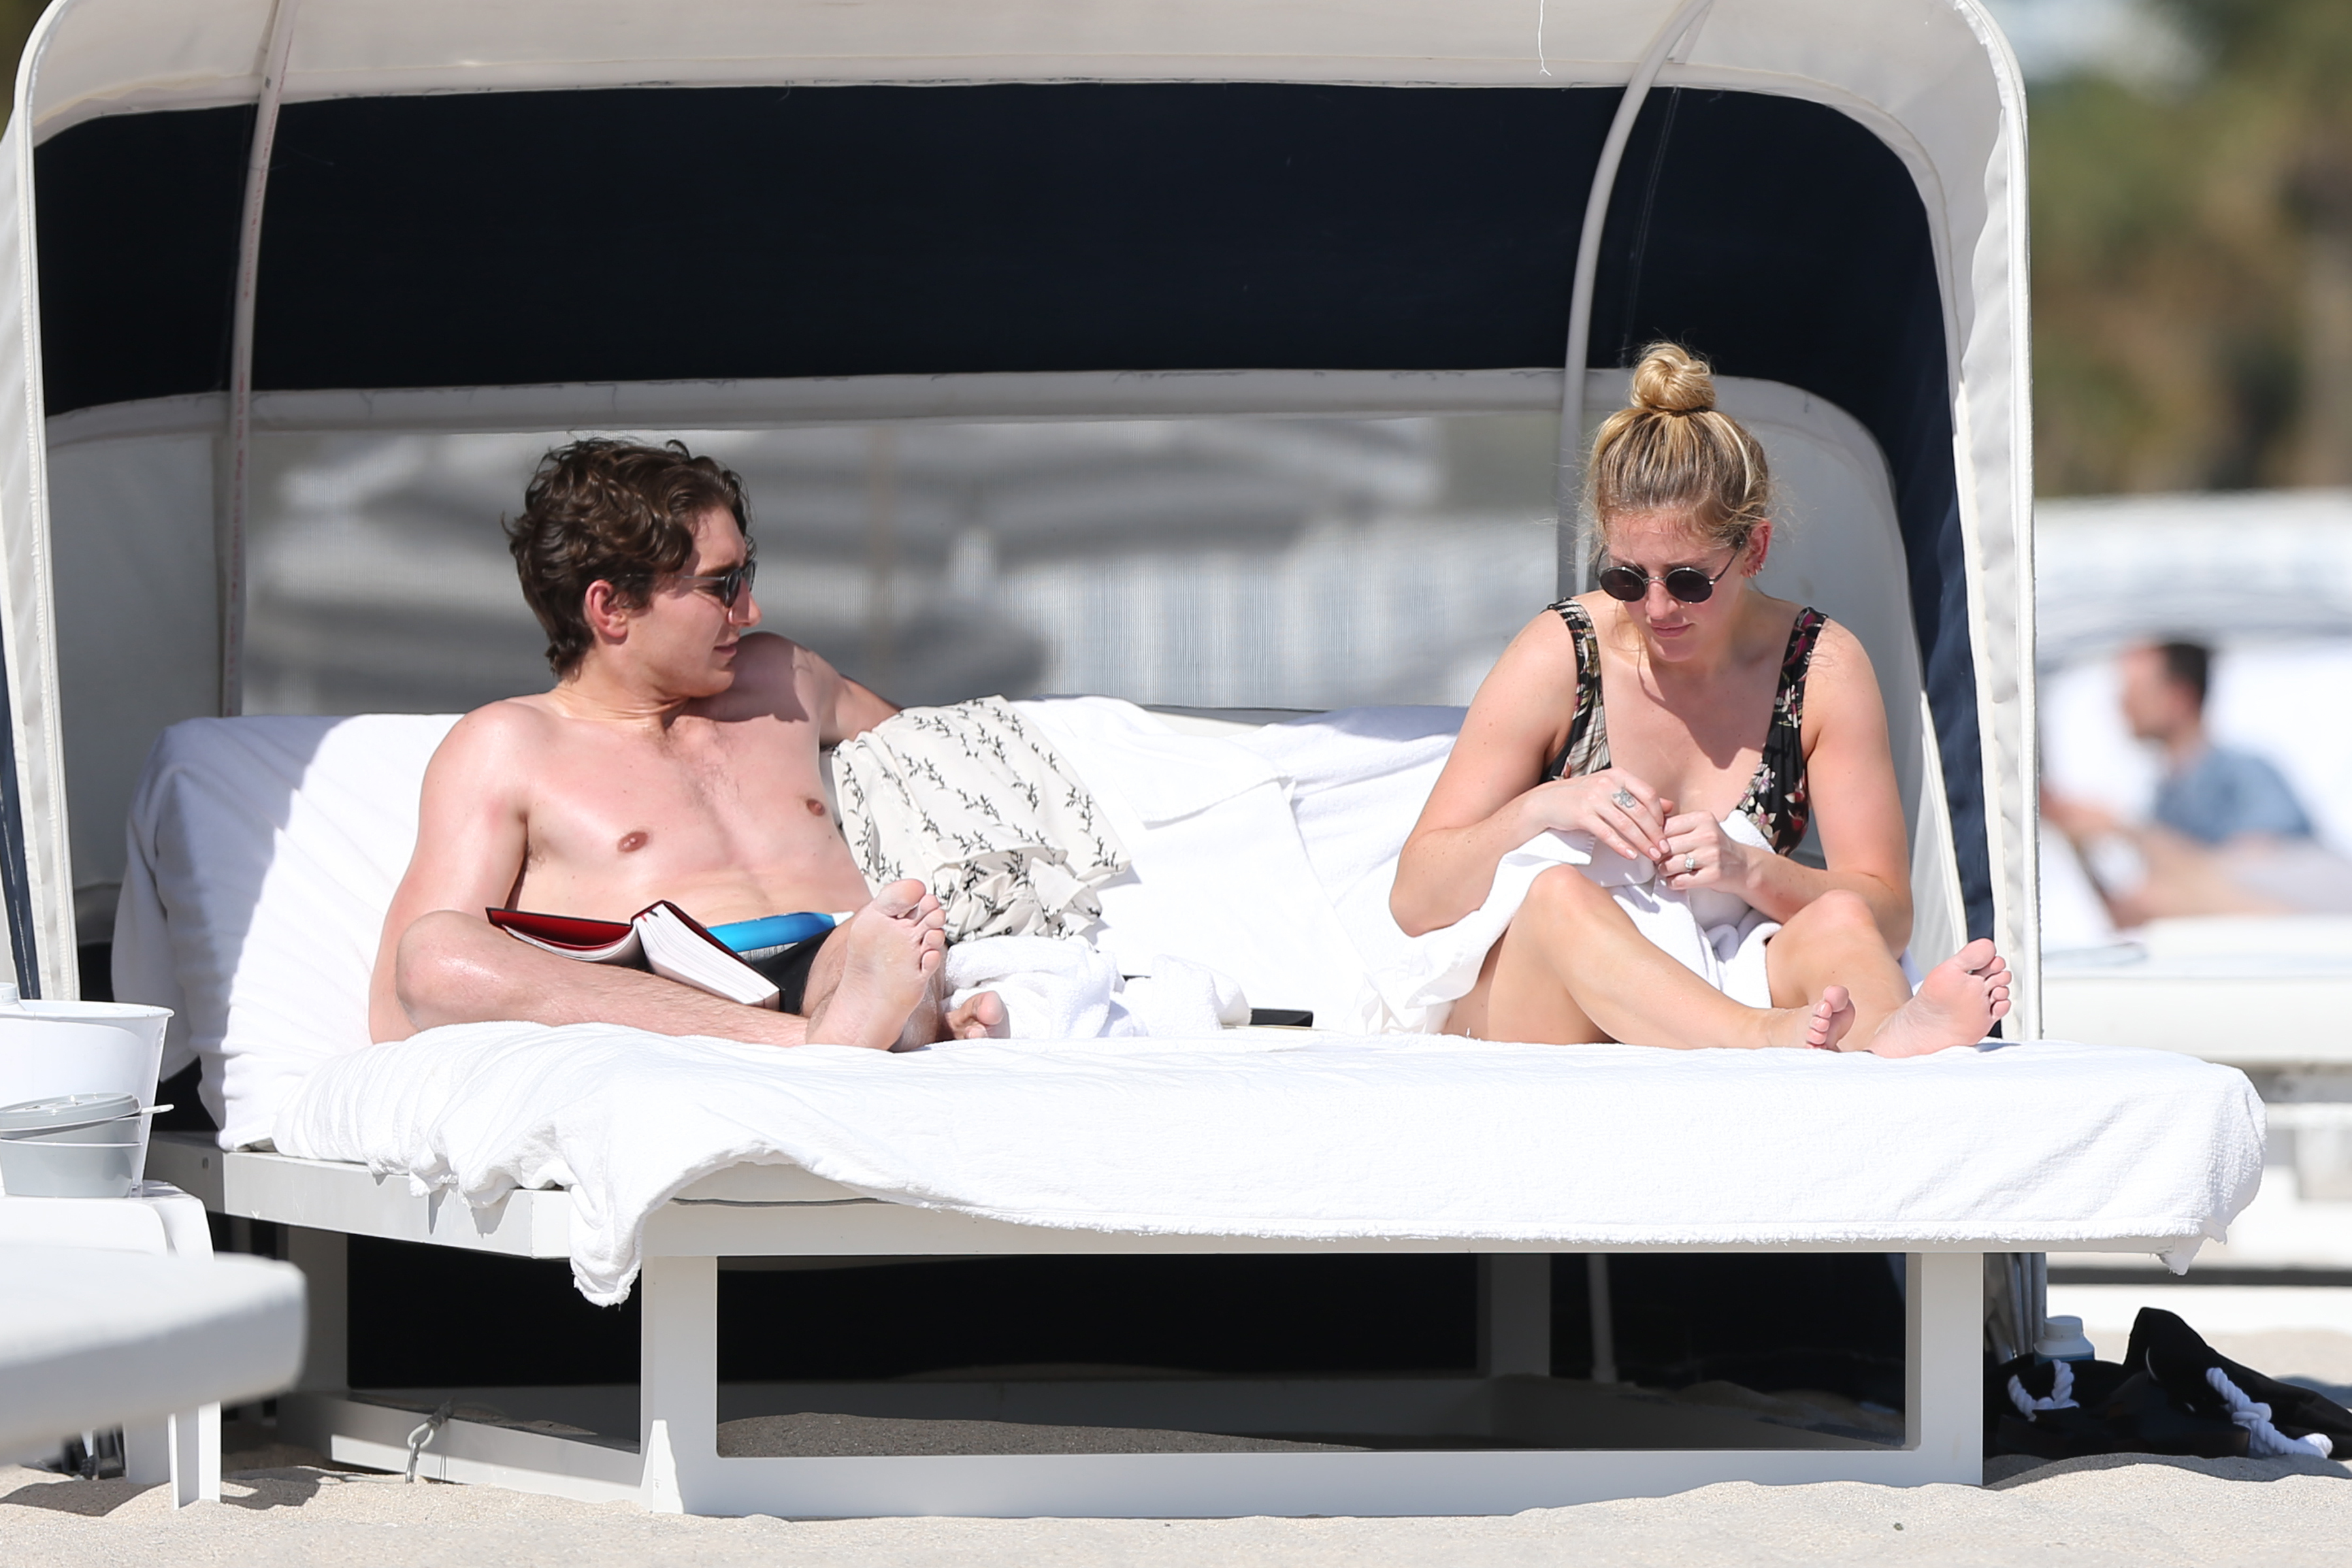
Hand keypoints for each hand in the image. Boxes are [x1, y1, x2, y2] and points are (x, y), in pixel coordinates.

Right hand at [1528, 770, 1672, 863]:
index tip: (1664, 832)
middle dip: (1654, 833)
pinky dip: (1621, 846)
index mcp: (1618, 775)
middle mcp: (1607, 783)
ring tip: (1651, 856)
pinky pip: (1607, 833)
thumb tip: (1669, 806)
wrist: (1547, 802)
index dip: (1659, 815)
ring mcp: (1594, 798)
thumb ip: (1639, 796)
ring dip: (1642, 842)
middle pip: (1639, 811)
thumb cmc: (1582, 796)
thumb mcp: (1611, 789)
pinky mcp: (1582, 814)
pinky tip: (1630, 856)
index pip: (1648, 794)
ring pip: (1626, 824)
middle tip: (1663, 850)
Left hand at [1658, 810, 1752, 895]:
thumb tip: (1644, 825)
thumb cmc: (1714, 846)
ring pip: (1669, 864)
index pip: (1665, 826)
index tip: (1655, 846)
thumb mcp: (1700, 828)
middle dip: (1657, 856)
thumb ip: (1676, 824)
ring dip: (1663, 871)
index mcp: (1702, 818)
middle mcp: (1708, 835)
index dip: (1654, 838)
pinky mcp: (1714, 875)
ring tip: (1667, 871)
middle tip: (1659, 861)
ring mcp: (1712, 855)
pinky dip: (1672, 883)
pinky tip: (1675, 880)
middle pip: (1665, 847)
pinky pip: (1680, 881)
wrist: (1743, 866)